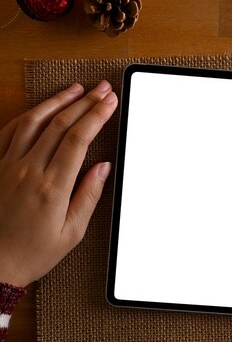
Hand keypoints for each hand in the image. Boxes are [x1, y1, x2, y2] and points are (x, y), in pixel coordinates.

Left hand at [0, 81, 116, 286]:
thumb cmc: (33, 252)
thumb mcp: (72, 232)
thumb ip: (89, 196)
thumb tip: (102, 167)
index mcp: (52, 187)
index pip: (79, 139)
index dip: (97, 115)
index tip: (110, 101)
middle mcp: (27, 171)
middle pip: (60, 124)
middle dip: (85, 102)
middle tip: (101, 89)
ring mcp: (6, 166)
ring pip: (33, 122)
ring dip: (56, 102)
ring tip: (75, 89)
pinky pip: (8, 132)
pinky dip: (27, 116)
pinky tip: (40, 109)